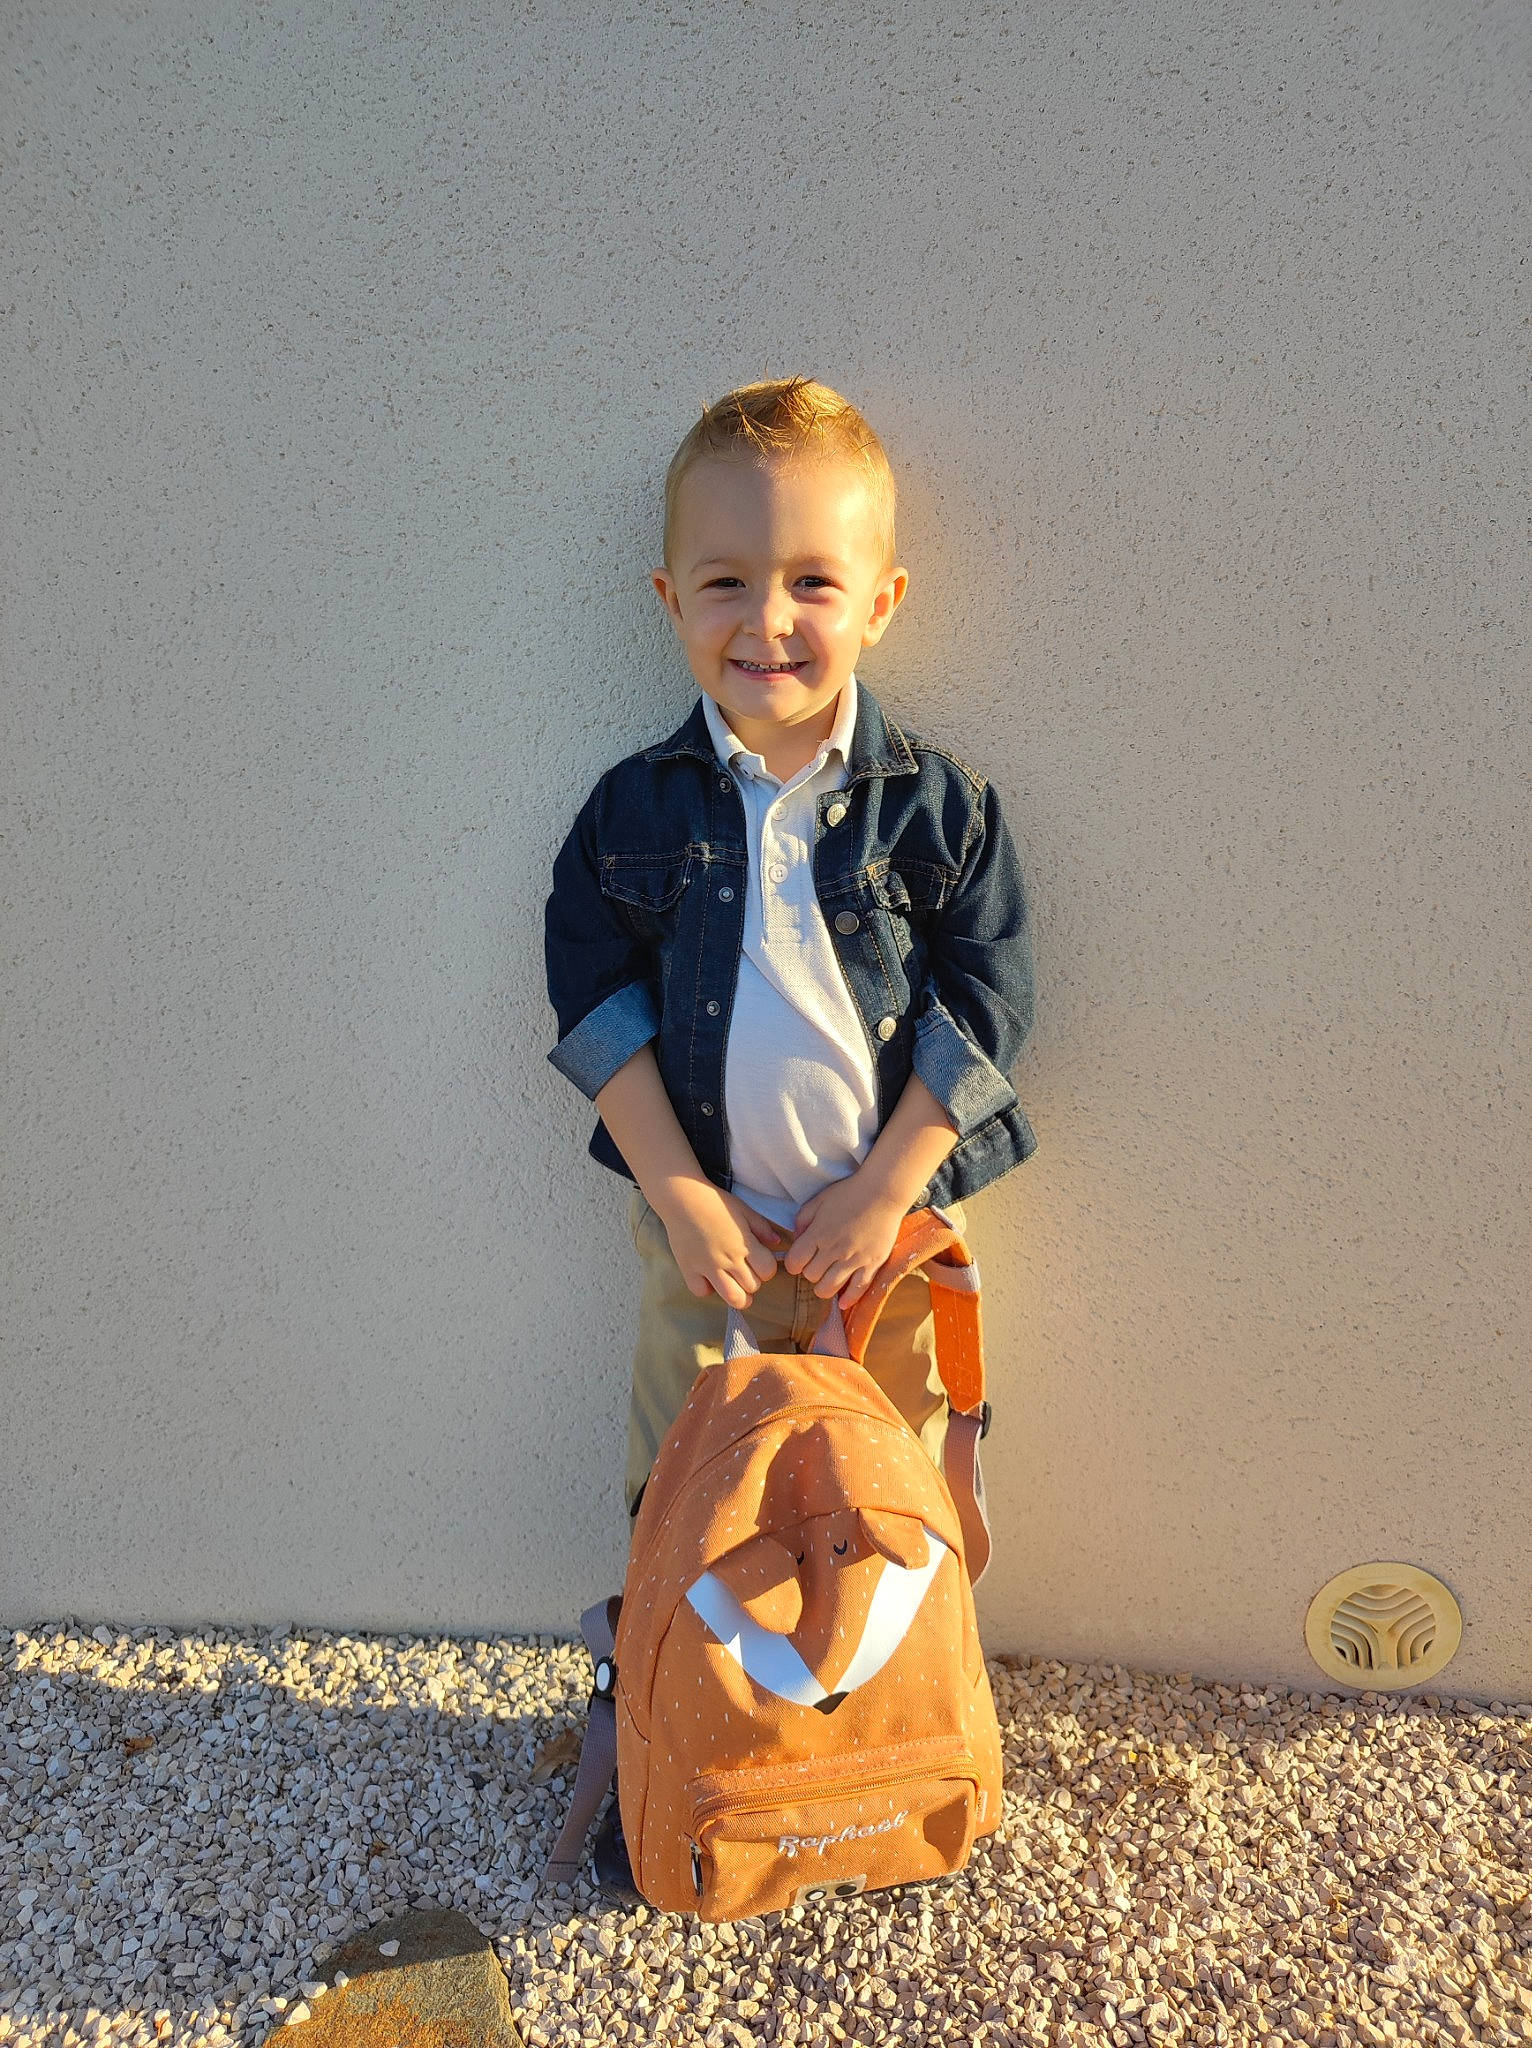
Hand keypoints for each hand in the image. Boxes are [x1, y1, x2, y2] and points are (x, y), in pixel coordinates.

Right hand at [655, 1180, 787, 1309]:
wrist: (682, 1197)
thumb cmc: (715, 1201)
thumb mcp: (744, 1210)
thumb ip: (762, 1228)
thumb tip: (777, 1242)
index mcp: (744, 1244)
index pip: (768, 1271)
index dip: (767, 1269)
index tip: (760, 1262)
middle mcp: (728, 1259)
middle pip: (753, 1287)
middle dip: (754, 1282)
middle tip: (747, 1272)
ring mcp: (708, 1267)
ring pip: (732, 1298)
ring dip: (738, 1295)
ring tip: (735, 1286)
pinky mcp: (688, 1269)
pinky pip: (702, 1291)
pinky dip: (707, 1288)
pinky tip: (709, 1277)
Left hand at [784, 1174, 904, 1308]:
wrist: (883, 1192)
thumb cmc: (850, 1193)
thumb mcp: (819, 1200)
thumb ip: (803, 1219)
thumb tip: (796, 1238)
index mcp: (818, 1233)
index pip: (795, 1262)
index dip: (794, 1263)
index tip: (800, 1259)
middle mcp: (834, 1249)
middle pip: (810, 1276)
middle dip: (810, 1272)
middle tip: (817, 1265)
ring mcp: (854, 1258)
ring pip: (829, 1288)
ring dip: (824, 1287)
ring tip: (827, 1279)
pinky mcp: (873, 1264)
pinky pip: (858, 1289)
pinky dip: (848, 1299)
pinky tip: (842, 1302)